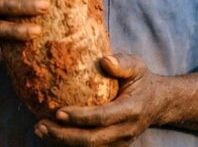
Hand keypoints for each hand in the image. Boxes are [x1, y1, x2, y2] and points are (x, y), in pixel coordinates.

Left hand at [34, 54, 160, 145]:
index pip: (102, 118)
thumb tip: (105, 59)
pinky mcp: (113, 146)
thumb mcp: (137, 66)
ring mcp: (120, 142)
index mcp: (130, 110)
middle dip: (64, 135)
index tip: (58, 111)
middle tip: (41, 124)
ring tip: (40, 129)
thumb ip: (123, 63)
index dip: (80, 117)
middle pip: (92, 139)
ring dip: (62, 142)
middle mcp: (125, 131)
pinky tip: (52, 133)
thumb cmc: (142, 80)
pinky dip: (69, 144)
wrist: (157, 103)